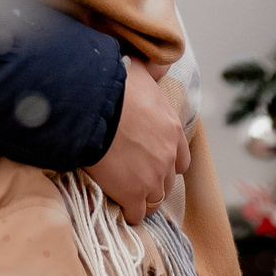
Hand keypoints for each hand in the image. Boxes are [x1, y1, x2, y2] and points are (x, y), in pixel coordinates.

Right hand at [84, 57, 190, 222]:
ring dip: (143, 198)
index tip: (153, 161)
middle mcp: (168, 157)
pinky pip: (136, 213)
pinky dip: (129, 212)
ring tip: (127, 194)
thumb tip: (161, 62)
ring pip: (154, 199)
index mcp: (173, 131)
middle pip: (168, 181)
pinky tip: (120, 206)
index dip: (167, 162)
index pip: (181, 159)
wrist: (94, 108)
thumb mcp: (141, 70)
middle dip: (154, 180)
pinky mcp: (132, 194)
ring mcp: (152, 178)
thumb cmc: (115, 86)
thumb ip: (154, 71)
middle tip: (136, 177)